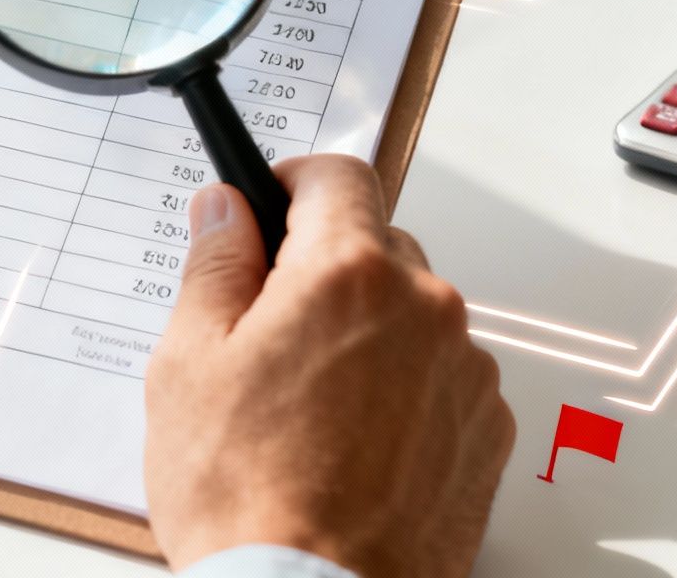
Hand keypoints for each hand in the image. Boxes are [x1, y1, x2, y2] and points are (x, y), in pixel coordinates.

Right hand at [144, 155, 515, 576]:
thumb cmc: (248, 500)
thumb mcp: (190, 365)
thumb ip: (214, 267)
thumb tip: (225, 212)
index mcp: (348, 274)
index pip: (337, 175)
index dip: (294, 183)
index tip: (271, 207)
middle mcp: (425, 308)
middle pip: (377, 246)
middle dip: (324, 272)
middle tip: (268, 332)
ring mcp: (465, 372)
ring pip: (412, 316)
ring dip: (369, 336)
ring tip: (309, 409)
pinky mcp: (487, 432)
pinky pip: (442, 379)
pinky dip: (404, 393)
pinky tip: (351, 445)